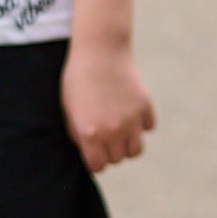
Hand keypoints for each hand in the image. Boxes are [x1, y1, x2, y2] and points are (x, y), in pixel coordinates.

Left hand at [62, 38, 153, 171]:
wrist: (100, 50)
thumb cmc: (78, 78)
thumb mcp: (69, 108)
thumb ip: (78, 134)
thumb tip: (88, 150)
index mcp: (90, 134)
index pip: (98, 167)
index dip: (95, 160)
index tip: (94, 150)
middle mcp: (113, 131)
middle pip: (117, 159)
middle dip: (110, 150)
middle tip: (105, 134)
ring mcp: (132, 120)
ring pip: (136, 150)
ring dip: (128, 143)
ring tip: (120, 130)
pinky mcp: (145, 107)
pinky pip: (148, 127)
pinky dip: (141, 124)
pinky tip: (131, 111)